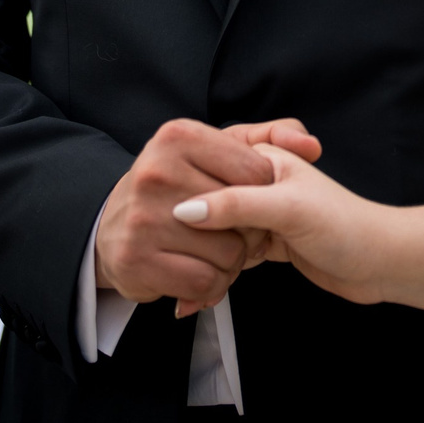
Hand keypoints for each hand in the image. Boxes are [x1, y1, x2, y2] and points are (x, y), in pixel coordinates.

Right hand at [93, 118, 322, 314]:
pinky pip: (204, 282)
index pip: (256, 172)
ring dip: (230, 264)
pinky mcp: (135, 259)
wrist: (111, 232)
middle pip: (243, 218)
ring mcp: (141, 217)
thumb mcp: (221, 151)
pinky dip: (211, 286)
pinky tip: (193, 273)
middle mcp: (155, 171)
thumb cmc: (181, 189)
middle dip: (247, 232)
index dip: (264, 195)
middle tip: (228, 231)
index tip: (248, 199)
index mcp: (179, 136)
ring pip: (227, 254)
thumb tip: (312, 146)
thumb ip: (271, 138)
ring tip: (210, 252)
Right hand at [173, 143, 397, 305]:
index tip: (179, 223)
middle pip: (208, 203)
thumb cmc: (345, 227)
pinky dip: (216, 273)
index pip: (208, 167)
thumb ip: (236, 206)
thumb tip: (185, 210)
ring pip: (216, 233)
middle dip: (196, 236)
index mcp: (264, 160)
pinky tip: (201, 295)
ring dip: (205, 258)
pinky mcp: (265, 244)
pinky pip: (228, 254)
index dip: (192, 195)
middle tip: (189, 261)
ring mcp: (262, 215)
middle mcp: (259, 184)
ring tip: (198, 288)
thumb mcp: (288, 210)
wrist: (382, 263)